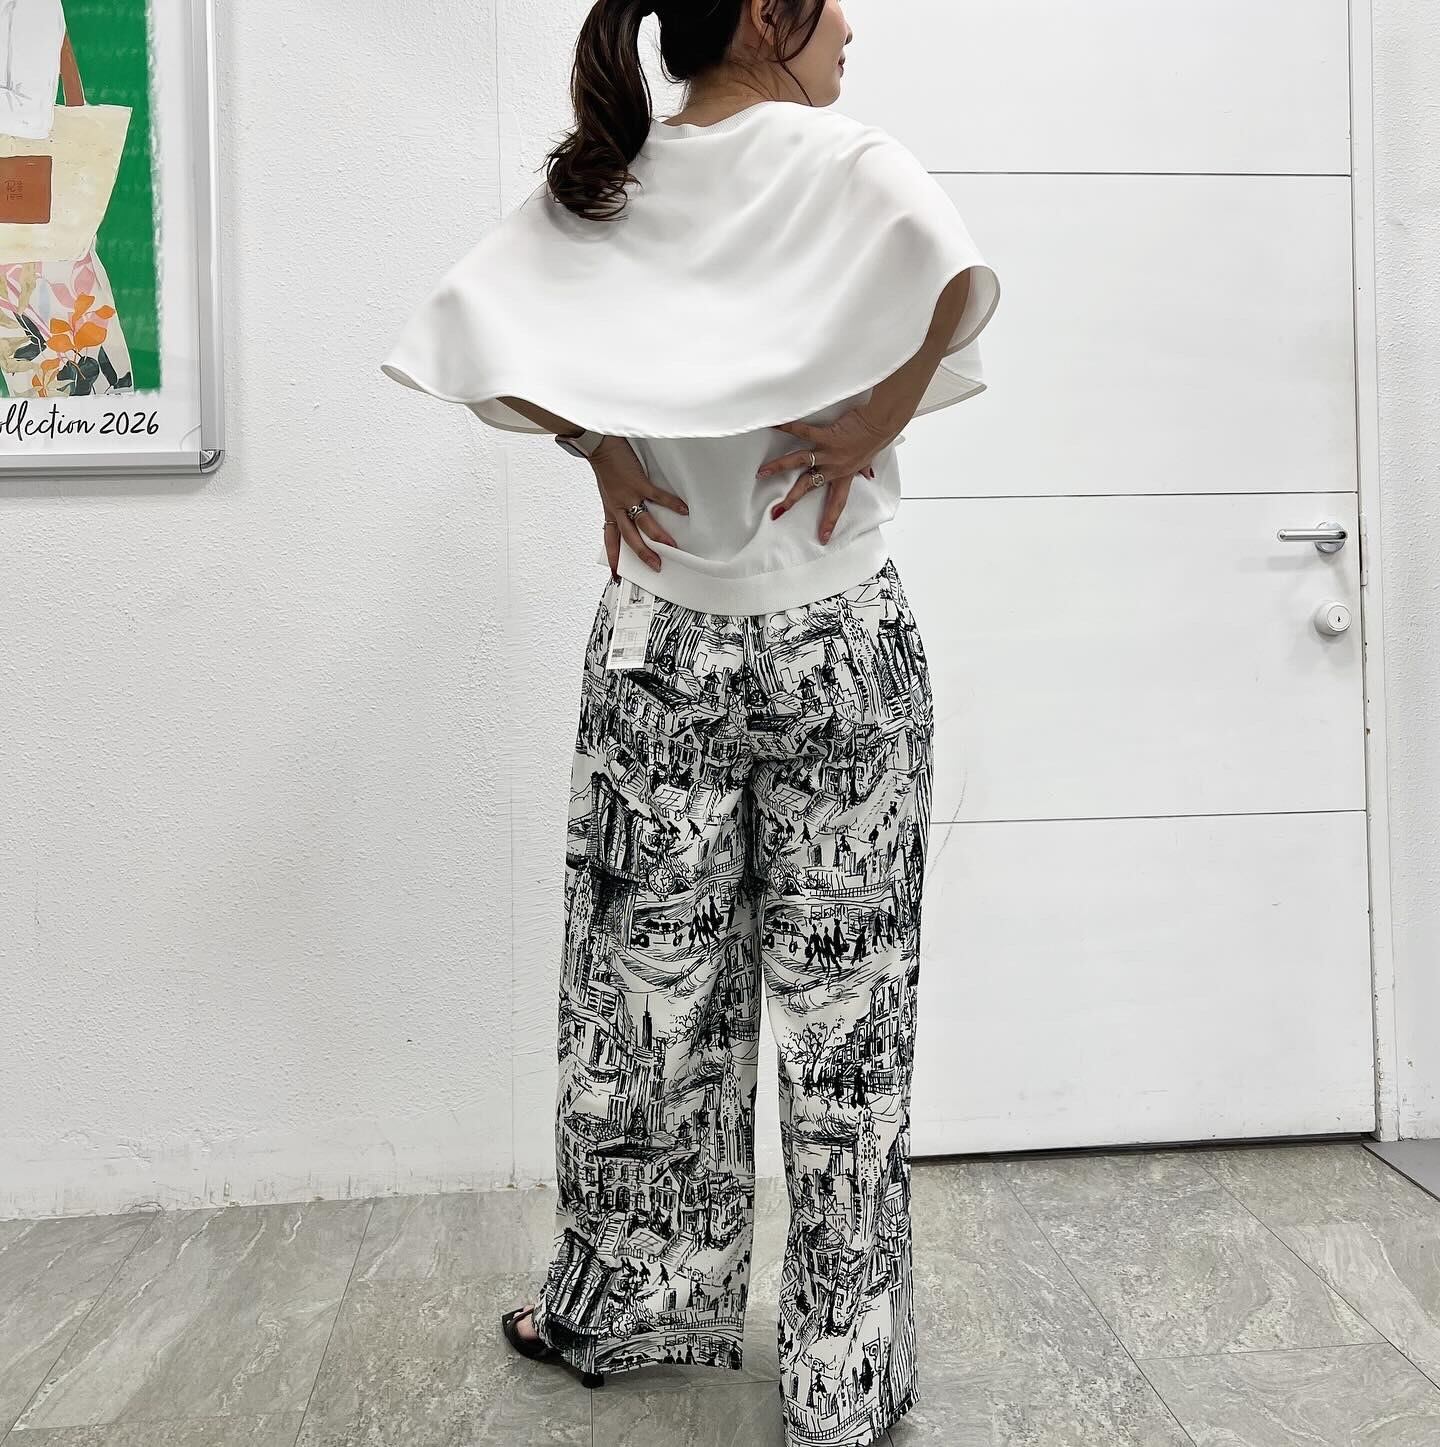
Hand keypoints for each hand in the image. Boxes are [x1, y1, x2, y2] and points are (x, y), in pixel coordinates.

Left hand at [591, 436, 688, 574]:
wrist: (599, 444)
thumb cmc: (606, 465)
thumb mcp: (608, 491)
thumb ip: (619, 504)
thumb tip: (634, 512)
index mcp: (611, 510)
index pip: (610, 539)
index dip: (613, 557)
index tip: (616, 575)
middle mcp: (618, 507)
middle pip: (630, 538)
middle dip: (644, 554)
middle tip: (656, 566)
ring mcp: (628, 496)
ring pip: (644, 523)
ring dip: (659, 536)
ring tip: (672, 546)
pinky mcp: (638, 482)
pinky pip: (657, 497)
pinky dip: (672, 503)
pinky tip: (683, 510)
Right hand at [755, 407, 893, 542]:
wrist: (879, 424)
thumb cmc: (874, 439)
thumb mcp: (869, 459)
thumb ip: (864, 469)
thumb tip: (868, 475)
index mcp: (844, 476)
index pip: (836, 504)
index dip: (829, 522)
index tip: (823, 538)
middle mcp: (834, 468)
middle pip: (808, 487)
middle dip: (791, 500)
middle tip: (776, 513)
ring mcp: (828, 453)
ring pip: (799, 462)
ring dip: (779, 467)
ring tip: (762, 472)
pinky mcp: (826, 436)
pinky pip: (804, 431)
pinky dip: (789, 427)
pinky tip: (775, 425)